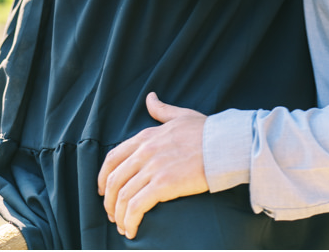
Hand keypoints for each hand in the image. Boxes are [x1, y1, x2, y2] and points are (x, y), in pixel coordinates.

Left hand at [97, 92, 208, 239]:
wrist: (225, 144)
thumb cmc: (207, 132)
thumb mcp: (180, 115)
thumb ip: (161, 110)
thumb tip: (150, 98)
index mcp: (145, 137)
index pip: (112, 158)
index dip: (103, 177)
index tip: (103, 191)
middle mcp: (144, 152)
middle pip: (114, 180)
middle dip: (109, 201)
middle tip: (112, 214)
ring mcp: (152, 168)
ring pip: (123, 195)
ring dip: (119, 215)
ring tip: (122, 226)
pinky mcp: (163, 185)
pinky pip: (137, 206)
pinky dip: (130, 220)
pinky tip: (132, 230)